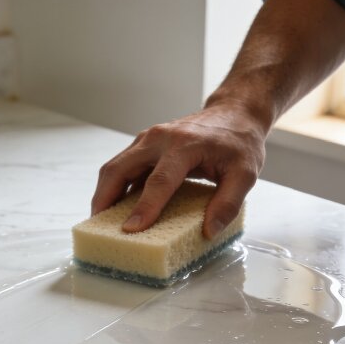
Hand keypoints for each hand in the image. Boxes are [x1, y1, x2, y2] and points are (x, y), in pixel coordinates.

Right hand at [91, 97, 267, 238]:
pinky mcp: (144, 145)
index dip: (144, 207)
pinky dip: (114, 187)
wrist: (234, 112)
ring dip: (104, 194)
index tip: (131, 229)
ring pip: (114, 167)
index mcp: (184, 145)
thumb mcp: (245, 173)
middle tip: (99, 228)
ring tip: (101, 221)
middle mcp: (159, 139)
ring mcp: (148, 139)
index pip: (159, 180)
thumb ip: (228, 203)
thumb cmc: (239, 142)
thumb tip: (208, 231)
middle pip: (120, 169)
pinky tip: (115, 208)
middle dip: (105, 199)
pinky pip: (122, 166)